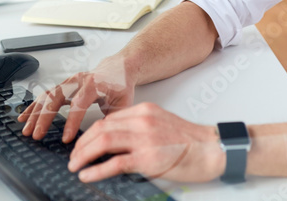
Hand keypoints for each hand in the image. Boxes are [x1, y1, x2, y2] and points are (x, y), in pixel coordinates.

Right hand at [18, 57, 134, 141]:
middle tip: (37, 135)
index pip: (79, 103)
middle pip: (56, 98)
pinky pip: (45, 95)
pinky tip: (24, 117)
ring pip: (47, 96)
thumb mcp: (123, 103)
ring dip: (35, 114)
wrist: (118, 68)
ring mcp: (68, 81)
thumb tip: (105, 139)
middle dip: (44, 118)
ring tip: (26, 130)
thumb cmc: (120, 85)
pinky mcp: (63, 85)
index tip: (66, 138)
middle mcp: (78, 80)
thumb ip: (114, 120)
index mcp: (94, 84)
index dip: (71, 122)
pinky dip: (33, 107)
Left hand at [67, 102, 224, 182]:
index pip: (108, 119)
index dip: (90, 133)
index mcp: (145, 111)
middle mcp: (142, 120)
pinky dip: (96, 170)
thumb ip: (140, 129)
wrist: (213, 149)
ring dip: (84, 155)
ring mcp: (145, 138)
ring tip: (75, 166)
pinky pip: (114, 163)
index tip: (82, 144)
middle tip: (73, 157)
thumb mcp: (162, 125)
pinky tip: (87, 175)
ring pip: (103, 142)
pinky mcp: (148, 158)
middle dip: (82, 144)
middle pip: (101, 128)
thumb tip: (118, 144)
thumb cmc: (192, 142)